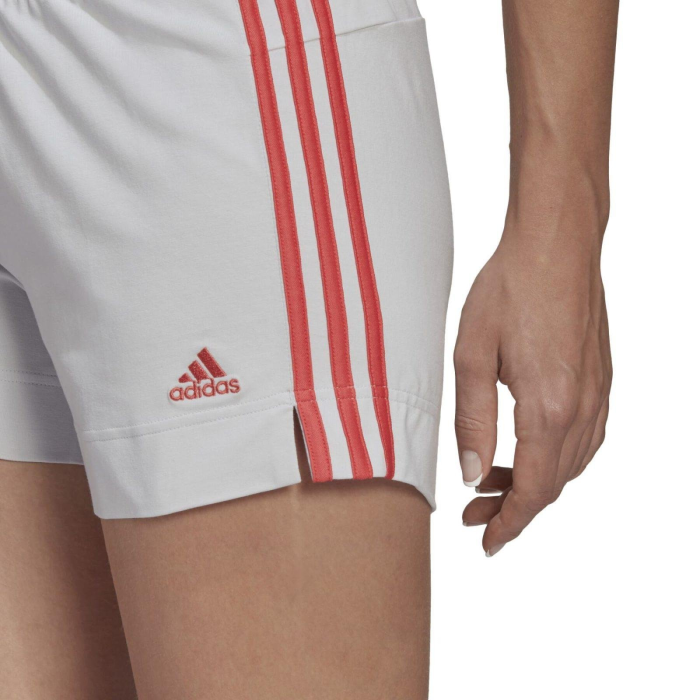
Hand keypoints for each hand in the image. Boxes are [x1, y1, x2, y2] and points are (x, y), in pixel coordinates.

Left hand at [454, 233, 611, 555]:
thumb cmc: (510, 289)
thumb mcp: (472, 356)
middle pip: (555, 483)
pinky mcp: (601, 378)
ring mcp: (599, 393)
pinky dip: (556, 458)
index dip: (510, 523)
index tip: (487, 542)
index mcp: (548, 407)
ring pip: (571, 463)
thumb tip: (473, 474)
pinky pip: (585, 437)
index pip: (534, 490)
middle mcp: (583, 408)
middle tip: (475, 513)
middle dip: (514, 507)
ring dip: (535, 482)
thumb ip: (472, 421)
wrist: (556, 244)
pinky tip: (531, 450)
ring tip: (494, 482)